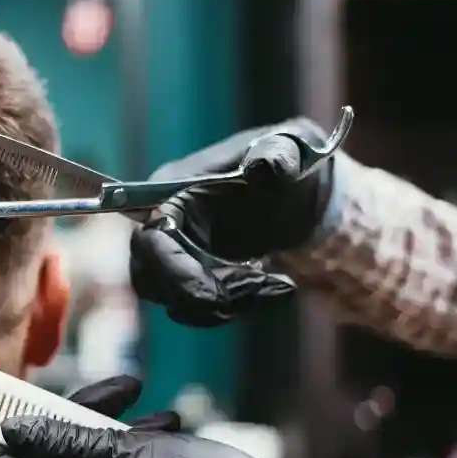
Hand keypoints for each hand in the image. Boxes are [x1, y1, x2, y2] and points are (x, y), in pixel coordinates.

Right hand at [130, 118, 335, 326]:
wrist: (307, 186)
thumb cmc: (293, 160)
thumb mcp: (293, 150)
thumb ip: (278, 156)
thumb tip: (263, 167)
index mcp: (172, 190)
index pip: (149, 240)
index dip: (173, 272)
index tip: (218, 294)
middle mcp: (164, 225)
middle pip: (152, 280)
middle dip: (203, 295)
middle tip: (261, 285)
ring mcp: (178, 254)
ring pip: (177, 301)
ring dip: (226, 305)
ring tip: (278, 285)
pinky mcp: (197, 276)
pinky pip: (201, 307)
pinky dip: (238, 306)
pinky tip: (277, 287)